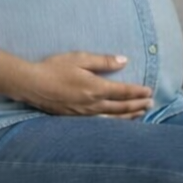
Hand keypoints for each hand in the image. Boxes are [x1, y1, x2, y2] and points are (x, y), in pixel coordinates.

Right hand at [20, 52, 153, 118]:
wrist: (32, 85)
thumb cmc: (54, 68)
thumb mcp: (79, 58)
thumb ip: (103, 61)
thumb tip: (124, 61)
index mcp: (95, 87)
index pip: (123, 91)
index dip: (138, 92)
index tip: (149, 91)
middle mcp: (93, 104)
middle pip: (121, 107)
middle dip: (138, 105)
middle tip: (151, 103)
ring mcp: (84, 114)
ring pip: (113, 118)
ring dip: (129, 115)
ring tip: (141, 113)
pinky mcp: (76, 118)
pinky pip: (101, 123)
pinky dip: (114, 123)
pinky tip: (118, 122)